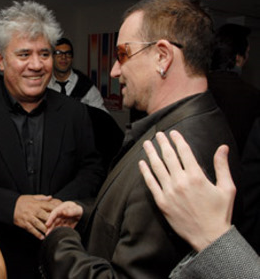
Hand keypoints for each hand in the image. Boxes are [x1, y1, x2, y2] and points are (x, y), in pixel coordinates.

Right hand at [14, 195, 61, 239]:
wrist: (10, 206)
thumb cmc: (22, 201)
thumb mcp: (32, 197)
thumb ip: (42, 198)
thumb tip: (51, 197)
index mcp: (36, 203)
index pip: (48, 206)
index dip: (55, 210)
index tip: (61, 214)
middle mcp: (33, 210)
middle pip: (44, 216)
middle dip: (51, 221)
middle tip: (59, 226)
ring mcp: (29, 217)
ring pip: (38, 224)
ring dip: (45, 229)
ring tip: (51, 234)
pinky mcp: (24, 223)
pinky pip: (31, 229)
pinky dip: (37, 234)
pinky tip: (42, 237)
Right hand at [45, 201, 82, 234]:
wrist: (86, 215)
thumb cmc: (81, 210)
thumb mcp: (77, 209)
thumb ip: (71, 211)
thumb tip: (63, 212)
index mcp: (62, 208)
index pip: (54, 213)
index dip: (50, 218)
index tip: (47, 224)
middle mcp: (61, 214)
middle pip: (54, 220)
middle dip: (50, 226)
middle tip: (47, 232)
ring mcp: (62, 220)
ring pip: (55, 225)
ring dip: (52, 230)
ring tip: (49, 236)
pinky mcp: (64, 225)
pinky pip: (59, 229)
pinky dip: (56, 232)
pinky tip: (54, 236)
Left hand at [138, 130, 235, 251]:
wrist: (209, 236)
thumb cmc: (219, 212)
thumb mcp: (226, 188)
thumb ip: (222, 166)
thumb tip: (223, 147)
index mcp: (197, 176)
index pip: (184, 152)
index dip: (177, 140)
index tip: (172, 132)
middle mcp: (181, 182)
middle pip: (168, 157)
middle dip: (162, 143)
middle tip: (157, 134)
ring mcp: (169, 192)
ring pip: (157, 167)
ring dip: (151, 153)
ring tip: (147, 144)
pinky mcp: (162, 202)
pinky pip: (150, 184)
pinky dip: (145, 172)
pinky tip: (141, 163)